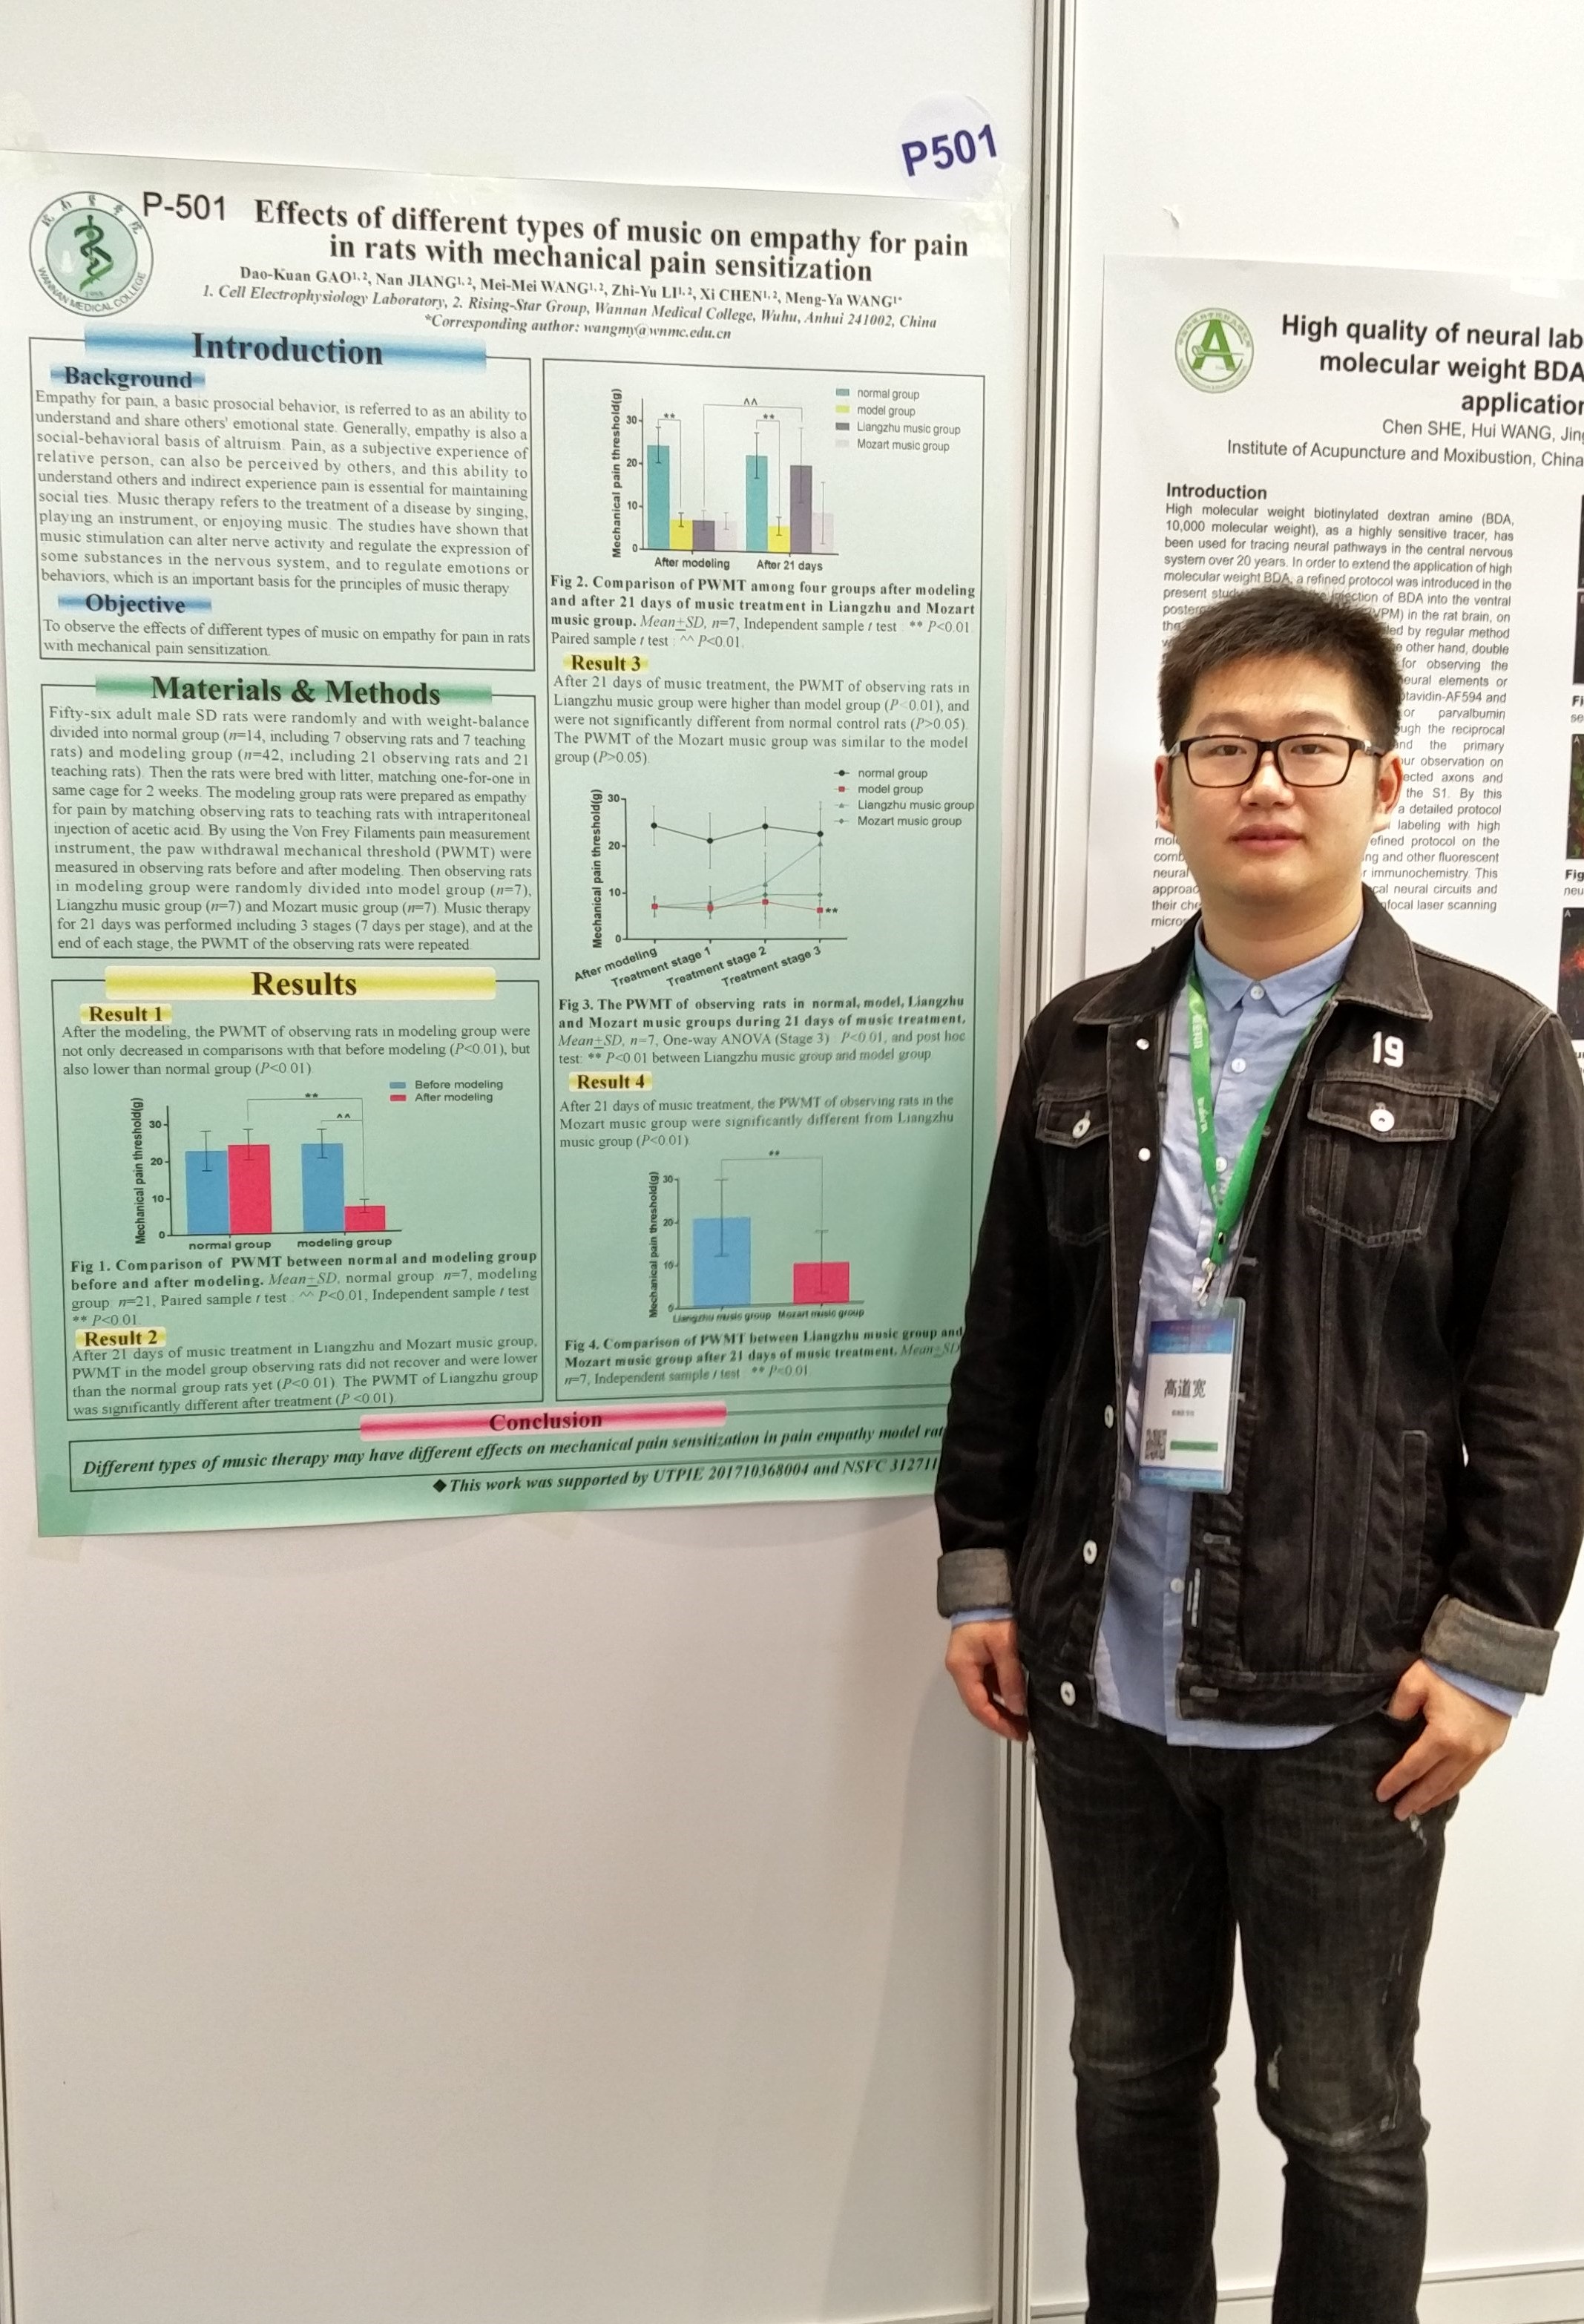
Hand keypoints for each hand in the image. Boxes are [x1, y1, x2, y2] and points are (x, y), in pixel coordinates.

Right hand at [944, 1618, 1027, 1742]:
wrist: (985, 1588)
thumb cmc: (992, 1613)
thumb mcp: (1005, 1646)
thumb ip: (1011, 1678)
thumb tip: (1017, 1708)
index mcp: (961, 1667)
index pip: (977, 1705)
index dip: (997, 1723)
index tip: (1017, 1733)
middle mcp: (961, 1668)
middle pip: (979, 1702)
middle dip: (1000, 1719)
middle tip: (1023, 1731)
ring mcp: (968, 1663)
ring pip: (984, 1693)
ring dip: (1003, 1707)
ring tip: (1024, 1717)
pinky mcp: (978, 1657)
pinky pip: (989, 1681)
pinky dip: (1003, 1692)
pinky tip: (1018, 1697)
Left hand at [1376, 1659, 1510, 1818]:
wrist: (1491, 1662)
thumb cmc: (1449, 1671)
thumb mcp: (1413, 1682)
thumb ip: (1399, 1706)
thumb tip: (1395, 1722)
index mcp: (1443, 1738)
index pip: (1413, 1768)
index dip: (1396, 1782)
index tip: (1381, 1795)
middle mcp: (1464, 1752)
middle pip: (1435, 1784)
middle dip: (1415, 1800)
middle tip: (1399, 1813)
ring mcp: (1482, 1752)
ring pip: (1455, 1784)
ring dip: (1436, 1798)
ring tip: (1420, 1807)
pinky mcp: (1493, 1746)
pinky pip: (1469, 1774)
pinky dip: (1454, 1786)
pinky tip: (1445, 1789)